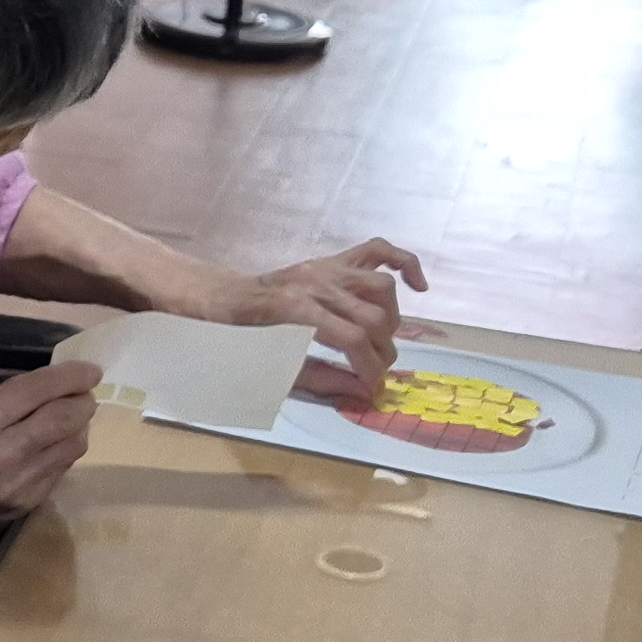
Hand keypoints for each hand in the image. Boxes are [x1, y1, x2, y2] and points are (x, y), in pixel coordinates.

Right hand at [0, 359, 100, 561]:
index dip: (69, 376)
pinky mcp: (32, 501)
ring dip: (80, 424)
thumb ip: (1, 402)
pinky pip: (64, 465)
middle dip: (83, 399)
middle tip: (86, 391)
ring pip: (73, 443)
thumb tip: (47, 387)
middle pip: (63, 418)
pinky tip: (58, 441)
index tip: (90, 369)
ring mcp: (19, 483)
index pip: (34, 391)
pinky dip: (67, 446)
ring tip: (73, 415)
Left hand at [211, 240, 428, 404]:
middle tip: (375, 371)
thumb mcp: (272, 366)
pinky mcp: (333, 259)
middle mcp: (317, 283)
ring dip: (391, 320)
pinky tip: (418, 286)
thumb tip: (363, 391)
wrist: (222, 298)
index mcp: (296, 309)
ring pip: (382, 287)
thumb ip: (320, 379)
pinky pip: (378, 250)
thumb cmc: (240, 337)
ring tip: (380, 340)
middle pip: (373, 316)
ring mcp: (327, 266)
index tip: (373, 387)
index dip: (370, 368)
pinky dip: (404, 264)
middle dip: (383, 351)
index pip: (353, 338)